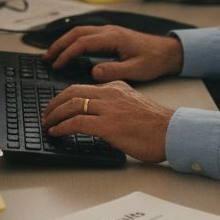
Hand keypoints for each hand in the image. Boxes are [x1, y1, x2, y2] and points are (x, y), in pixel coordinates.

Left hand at [41, 81, 173, 162]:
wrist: (172, 132)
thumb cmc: (157, 125)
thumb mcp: (134, 105)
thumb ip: (116, 104)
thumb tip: (98, 115)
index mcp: (117, 87)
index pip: (83, 87)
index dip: (65, 97)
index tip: (57, 106)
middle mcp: (111, 94)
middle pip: (72, 92)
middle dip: (54, 104)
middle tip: (46, 114)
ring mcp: (109, 108)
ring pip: (72, 105)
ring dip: (54, 115)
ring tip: (47, 124)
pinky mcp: (109, 125)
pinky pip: (77, 122)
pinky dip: (62, 127)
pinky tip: (56, 132)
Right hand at [42, 25, 183, 82]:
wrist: (168, 51)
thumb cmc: (154, 60)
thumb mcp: (136, 70)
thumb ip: (114, 71)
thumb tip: (93, 72)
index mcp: (113, 37)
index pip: (83, 42)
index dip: (67, 53)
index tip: (56, 64)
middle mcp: (109, 31)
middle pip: (77, 33)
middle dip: (59, 44)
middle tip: (46, 58)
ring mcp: (109, 31)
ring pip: (80, 31)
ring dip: (65, 41)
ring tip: (52, 54)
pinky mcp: (111, 35)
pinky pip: (87, 34)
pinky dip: (74, 41)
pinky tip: (69, 50)